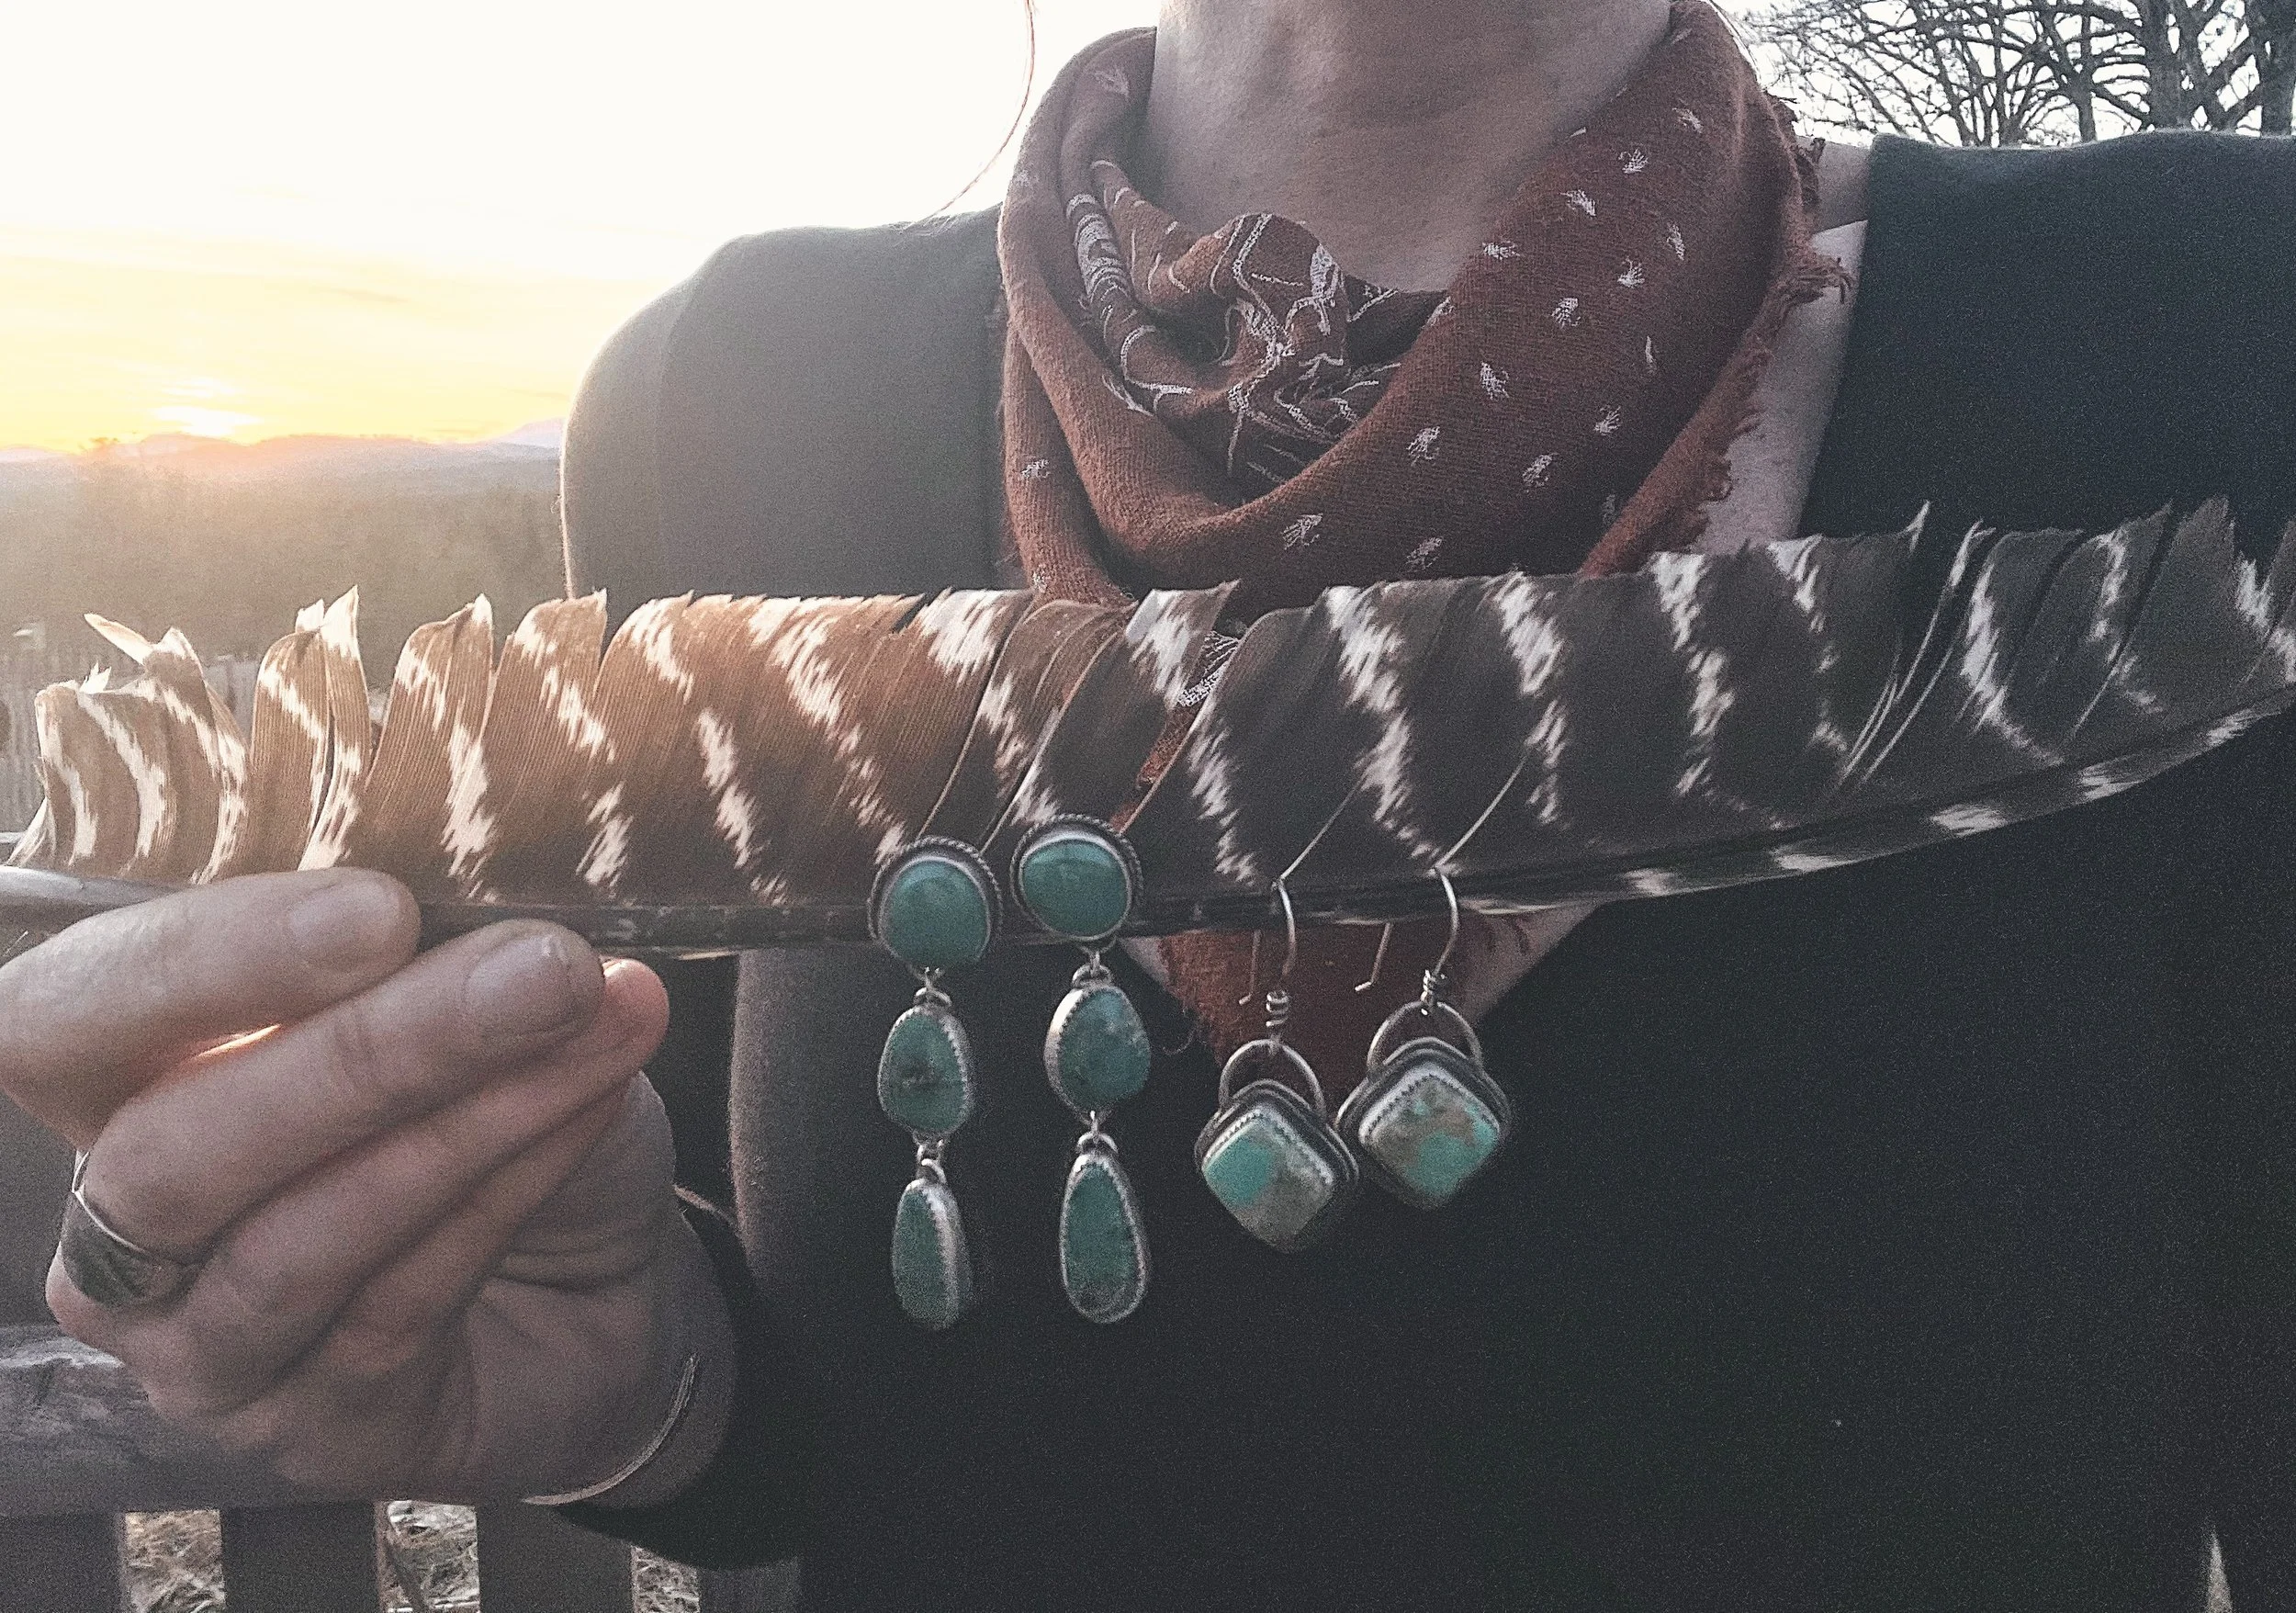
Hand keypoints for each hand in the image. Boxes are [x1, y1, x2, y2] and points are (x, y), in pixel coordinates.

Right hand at [0, 868, 723, 1501]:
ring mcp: (202, 1349)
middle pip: (168, 1154)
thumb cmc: (497, 1111)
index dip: (199, 963)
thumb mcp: (462, 1003)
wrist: (595, 1282)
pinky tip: (595, 1103)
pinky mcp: (308, 1429)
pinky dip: (510, 1185)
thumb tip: (506, 911)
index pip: (63, 1019)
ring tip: (585, 1017)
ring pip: (296, 1240)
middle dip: (363, 1050)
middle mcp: (122, 1230)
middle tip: (534, 969)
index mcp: (113, 1085)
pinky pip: (399, 1303)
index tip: (378, 910)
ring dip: (460, 1117)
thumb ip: (433, 957)